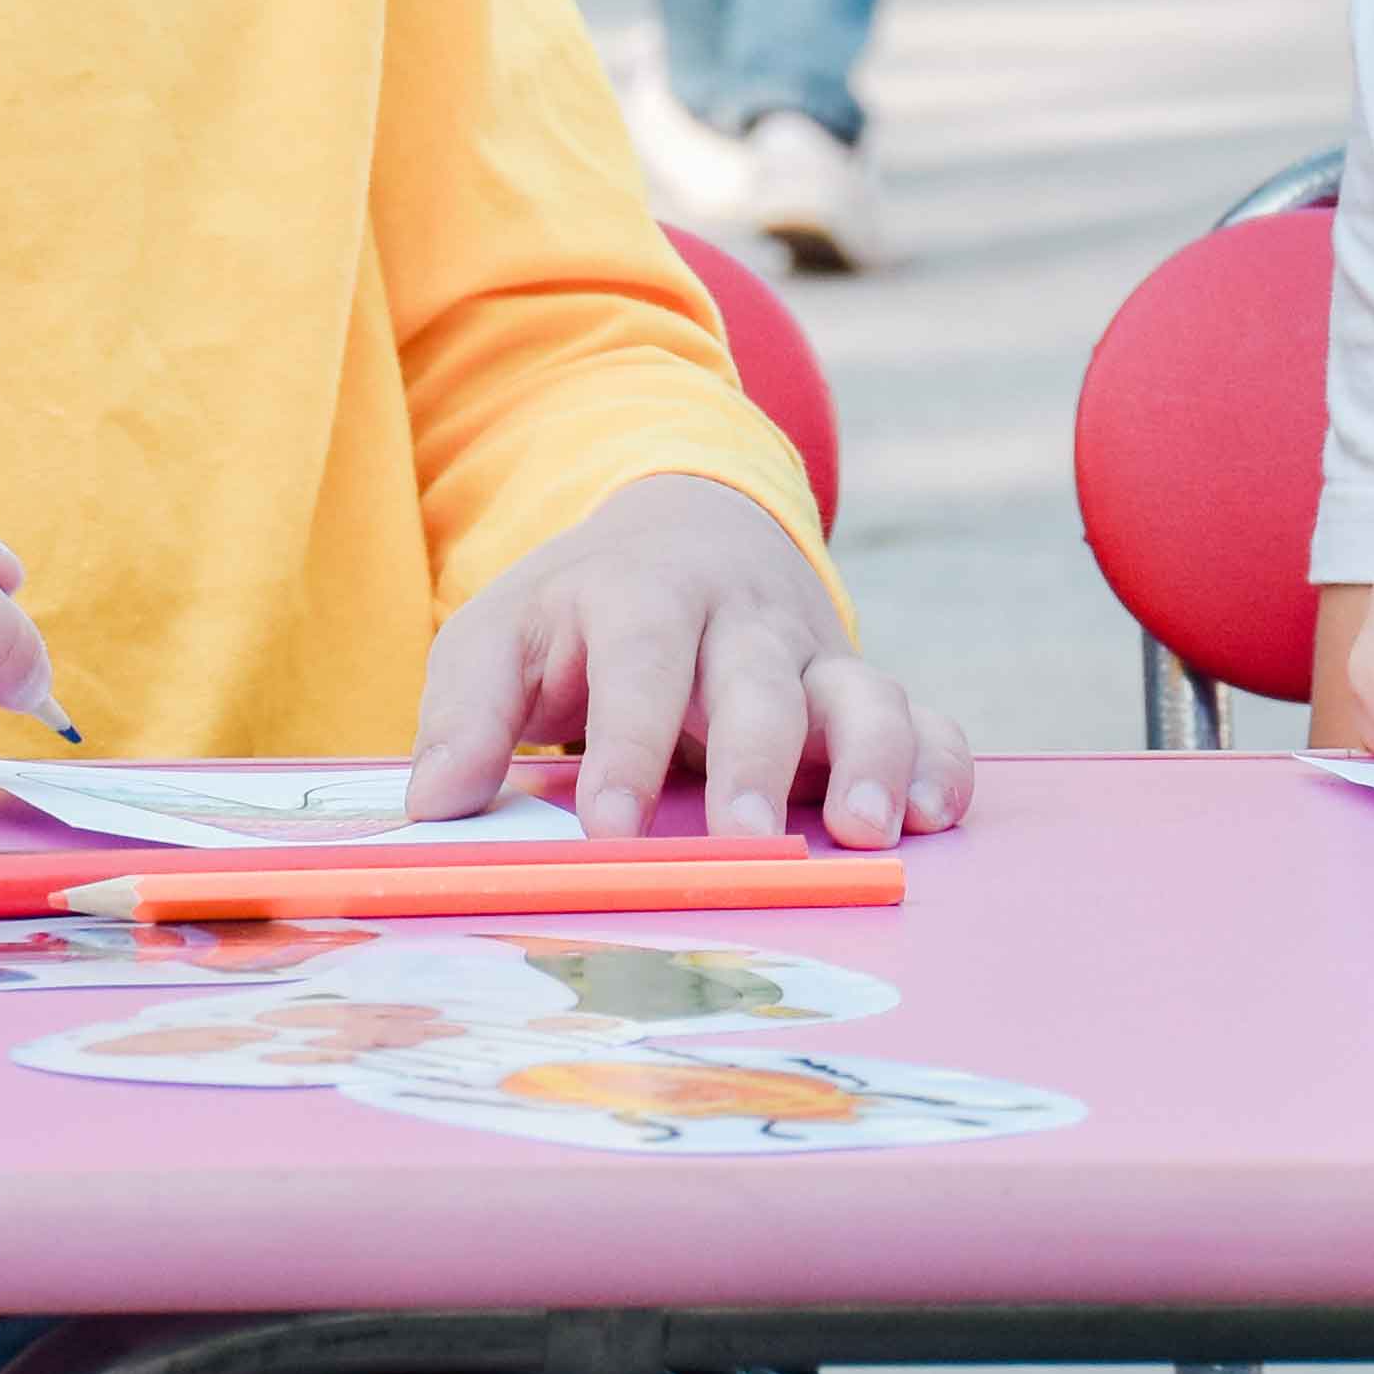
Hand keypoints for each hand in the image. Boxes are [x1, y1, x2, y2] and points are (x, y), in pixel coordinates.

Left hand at [404, 473, 970, 846]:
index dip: (627, 745)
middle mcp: (741, 620)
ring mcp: (813, 654)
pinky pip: (924, 716)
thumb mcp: (500, 637)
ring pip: (861, 692)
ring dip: (872, 758)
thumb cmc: (580, 614)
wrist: (689, 530)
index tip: (609, 828)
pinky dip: (942, 761)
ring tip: (866, 831)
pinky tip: (937, 819)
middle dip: (754, 763)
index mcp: (644, 595)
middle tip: (746, 843)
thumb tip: (431, 804)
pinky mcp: (862, 689)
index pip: (640, 662)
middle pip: (757, 682)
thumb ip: (463, 714)